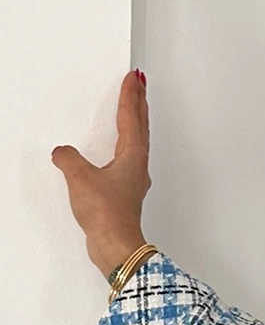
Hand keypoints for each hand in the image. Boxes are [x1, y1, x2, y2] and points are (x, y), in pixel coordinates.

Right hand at [51, 69, 151, 275]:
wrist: (116, 246)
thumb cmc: (108, 214)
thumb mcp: (81, 178)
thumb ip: (69, 159)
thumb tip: (64, 153)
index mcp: (132, 156)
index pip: (131, 118)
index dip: (131, 96)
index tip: (134, 78)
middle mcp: (137, 167)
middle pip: (140, 128)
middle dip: (138, 105)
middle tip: (140, 86)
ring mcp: (133, 182)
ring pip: (136, 144)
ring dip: (134, 125)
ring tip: (132, 112)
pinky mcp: (125, 195)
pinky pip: (126, 162)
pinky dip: (123, 148)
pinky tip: (114, 154)